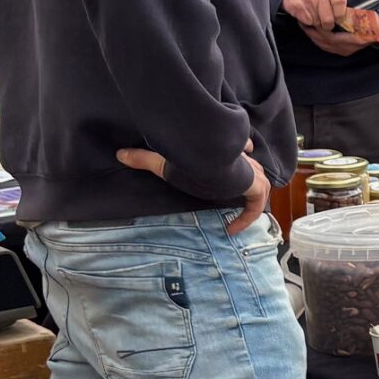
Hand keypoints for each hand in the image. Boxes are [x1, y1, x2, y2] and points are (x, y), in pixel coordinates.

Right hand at [116, 145, 271, 233]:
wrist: (211, 157)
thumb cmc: (190, 157)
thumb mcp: (164, 161)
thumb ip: (144, 158)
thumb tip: (120, 154)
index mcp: (224, 150)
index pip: (238, 149)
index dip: (236, 157)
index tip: (227, 171)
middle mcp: (241, 159)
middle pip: (253, 167)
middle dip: (249, 177)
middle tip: (238, 192)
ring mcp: (251, 171)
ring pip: (259, 183)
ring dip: (250, 196)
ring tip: (238, 211)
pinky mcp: (255, 186)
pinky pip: (255, 204)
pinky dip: (248, 216)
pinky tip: (233, 229)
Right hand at [281, 0, 354, 32]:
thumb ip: (339, 3)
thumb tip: (349, 21)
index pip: (340, 3)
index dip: (340, 15)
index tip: (338, 19)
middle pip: (328, 19)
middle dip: (329, 24)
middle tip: (327, 22)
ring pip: (318, 23)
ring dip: (318, 23)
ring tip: (316, 15)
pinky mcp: (298, 7)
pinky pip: (308, 22)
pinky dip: (309, 22)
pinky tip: (308, 14)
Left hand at [305, 20, 369, 56]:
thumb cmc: (370, 20)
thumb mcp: (361, 15)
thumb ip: (348, 16)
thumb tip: (332, 14)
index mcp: (353, 39)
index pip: (331, 37)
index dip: (319, 30)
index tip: (312, 20)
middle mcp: (349, 48)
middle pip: (326, 43)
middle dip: (313, 34)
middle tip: (303, 24)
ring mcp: (347, 51)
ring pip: (326, 46)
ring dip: (314, 38)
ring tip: (306, 28)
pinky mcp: (345, 52)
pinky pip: (329, 48)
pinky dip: (320, 42)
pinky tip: (314, 35)